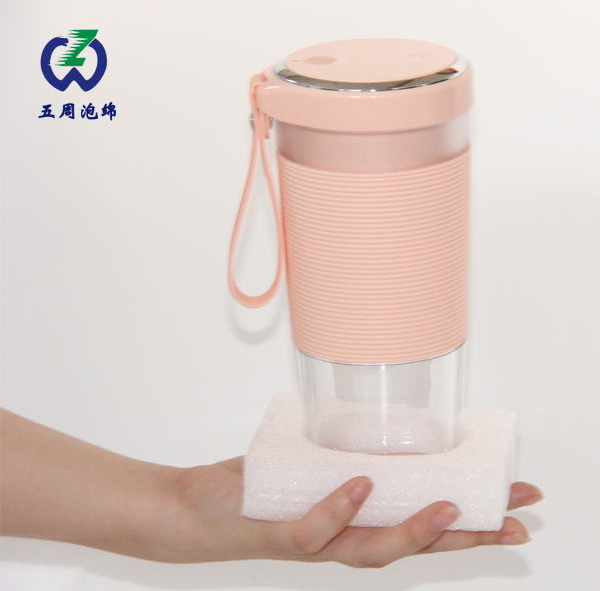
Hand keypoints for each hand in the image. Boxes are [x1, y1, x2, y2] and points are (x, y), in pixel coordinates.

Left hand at [166, 457, 542, 566]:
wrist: (195, 510)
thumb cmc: (257, 489)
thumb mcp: (310, 464)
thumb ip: (343, 451)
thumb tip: (378, 417)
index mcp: (355, 518)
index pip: (422, 520)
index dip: (471, 520)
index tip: (514, 505)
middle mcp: (342, 536)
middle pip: (415, 543)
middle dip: (469, 535)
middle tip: (516, 521)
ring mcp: (312, 538)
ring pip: (371, 548)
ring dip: (412, 530)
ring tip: (450, 509)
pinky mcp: (278, 532)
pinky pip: (313, 528)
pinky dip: (339, 509)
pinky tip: (360, 486)